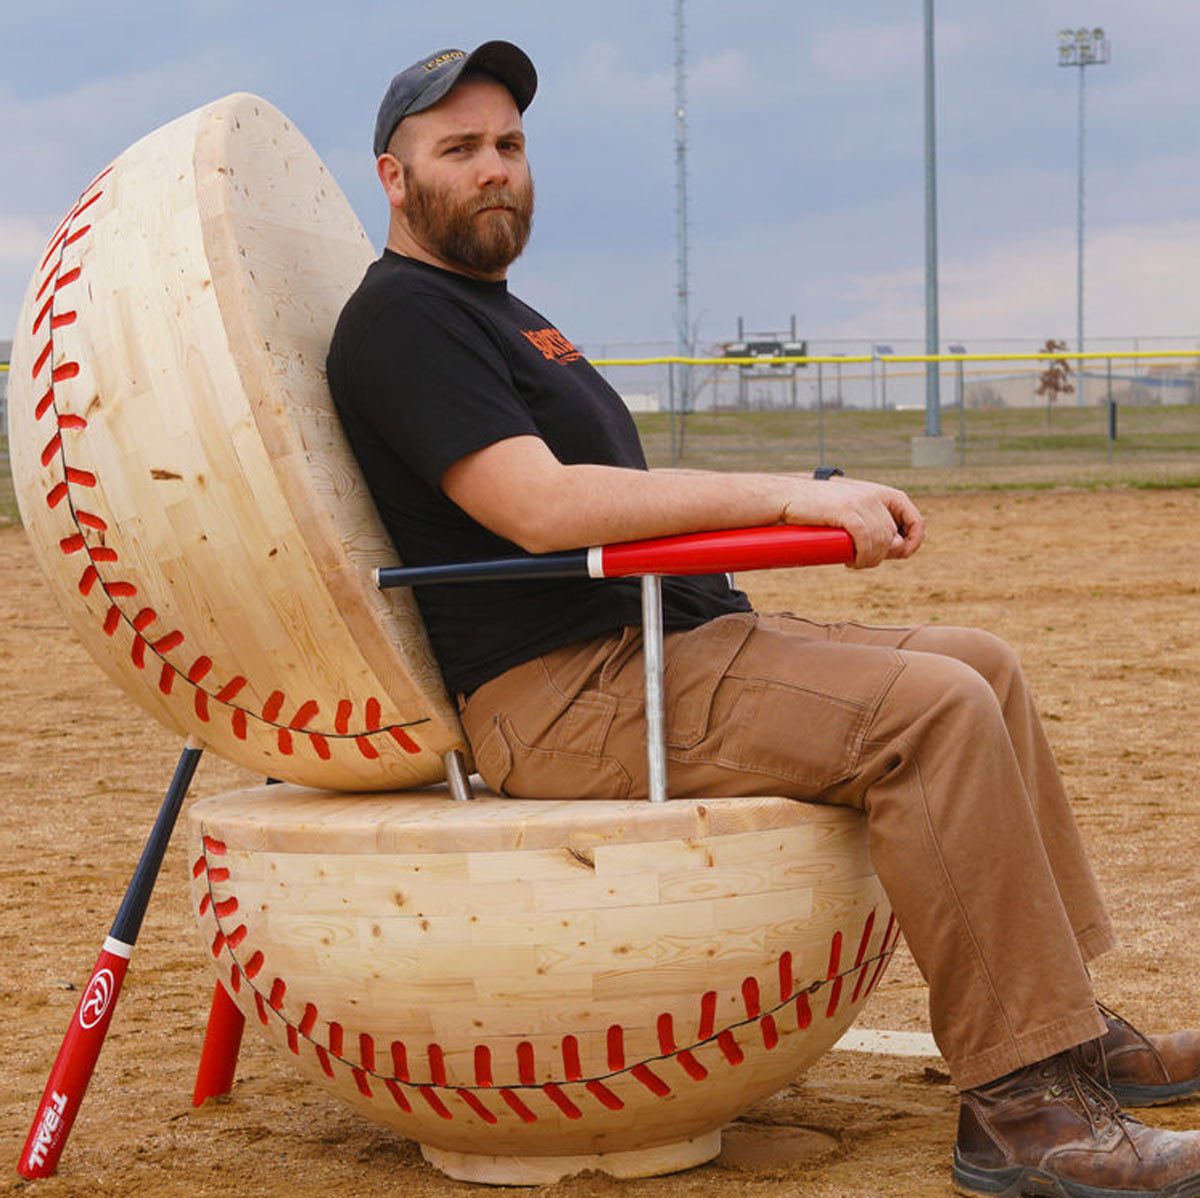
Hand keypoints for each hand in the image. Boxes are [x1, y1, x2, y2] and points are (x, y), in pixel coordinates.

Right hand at [782, 477, 924, 568]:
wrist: (786, 496)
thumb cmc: (817, 509)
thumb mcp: (850, 511)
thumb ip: (872, 522)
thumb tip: (897, 547)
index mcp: (883, 493)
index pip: (916, 520)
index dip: (913, 542)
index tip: (899, 555)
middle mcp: (877, 495)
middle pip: (893, 537)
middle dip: (880, 556)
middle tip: (860, 561)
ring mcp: (863, 502)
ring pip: (881, 541)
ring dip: (869, 560)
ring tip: (854, 563)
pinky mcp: (848, 511)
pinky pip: (867, 540)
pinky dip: (863, 557)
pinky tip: (851, 561)